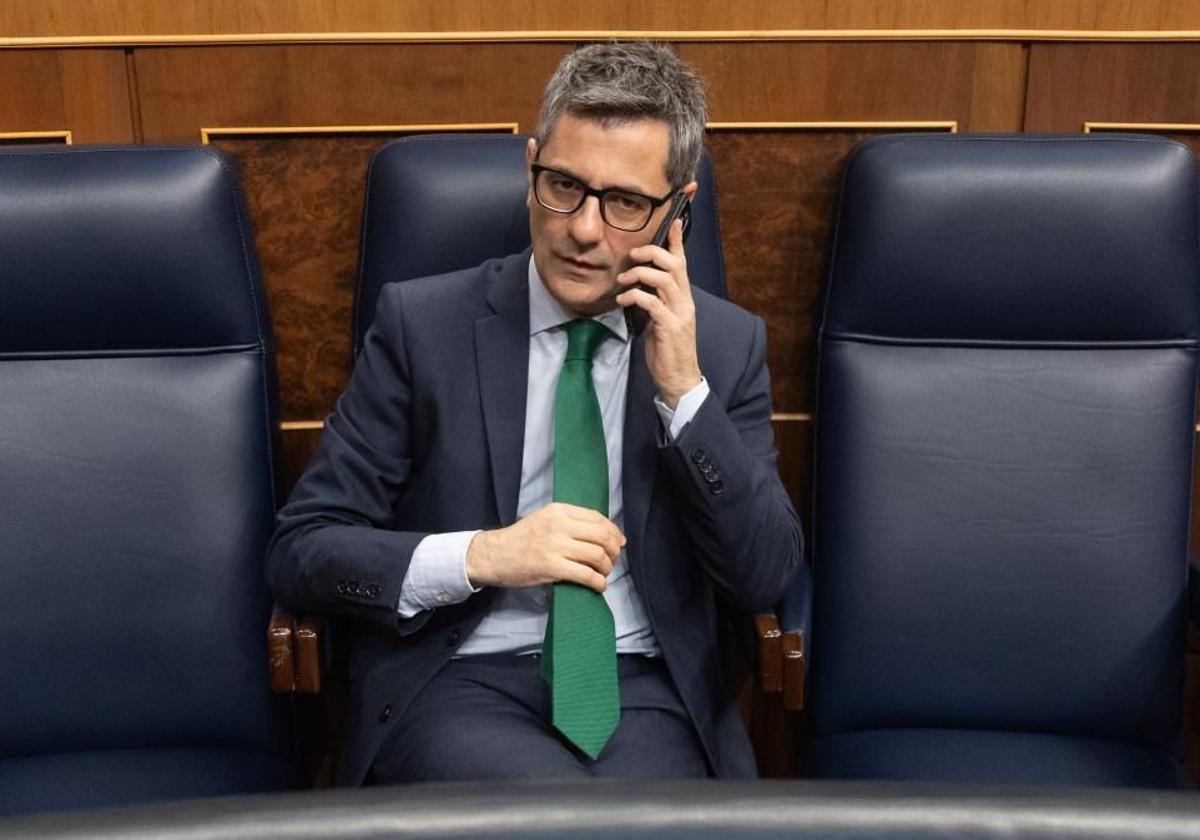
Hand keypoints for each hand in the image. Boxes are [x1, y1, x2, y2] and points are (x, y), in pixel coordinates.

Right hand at [465, 502, 624, 592]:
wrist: (493, 555)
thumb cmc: (520, 540)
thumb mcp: (544, 520)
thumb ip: (570, 523)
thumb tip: (605, 534)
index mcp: (558, 511)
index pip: (597, 518)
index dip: (613, 531)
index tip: (618, 543)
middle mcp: (559, 525)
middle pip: (602, 536)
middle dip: (614, 551)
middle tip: (612, 561)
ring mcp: (555, 546)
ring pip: (597, 555)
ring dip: (607, 568)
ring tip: (603, 574)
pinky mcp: (552, 567)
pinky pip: (585, 574)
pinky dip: (597, 582)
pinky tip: (598, 586)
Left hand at [615, 218, 702, 407]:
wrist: (679, 379)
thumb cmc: (668, 351)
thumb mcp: (661, 321)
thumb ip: (655, 302)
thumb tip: (638, 289)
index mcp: (684, 299)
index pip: (683, 263)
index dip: (677, 241)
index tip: (673, 221)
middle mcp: (685, 302)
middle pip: (674, 264)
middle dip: (651, 253)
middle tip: (631, 256)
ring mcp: (679, 314)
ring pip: (664, 279)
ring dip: (639, 274)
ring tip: (622, 281)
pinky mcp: (669, 327)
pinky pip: (651, 302)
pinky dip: (634, 296)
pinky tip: (622, 300)